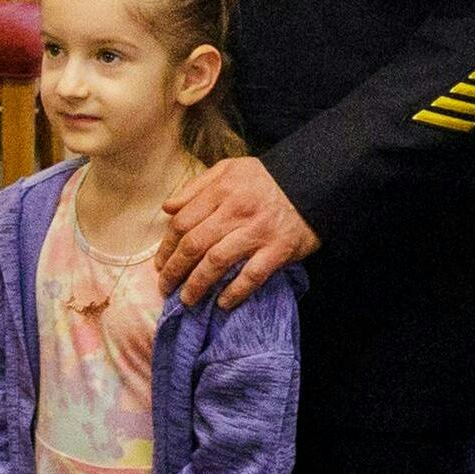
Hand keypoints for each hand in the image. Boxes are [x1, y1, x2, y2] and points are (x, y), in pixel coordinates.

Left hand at [155, 157, 318, 309]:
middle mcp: (236, 211)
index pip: (182, 222)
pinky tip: (222, 303)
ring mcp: (258, 232)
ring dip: (197, 285)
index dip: (167, 247)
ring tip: (187, 300)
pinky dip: (235, 292)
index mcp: (221, 190)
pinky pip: (252, 276)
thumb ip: (196, 187)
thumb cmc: (267, 179)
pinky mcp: (279, 250)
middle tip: (165, 288)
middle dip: (174, 270)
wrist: (314, 182)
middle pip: (194, 245)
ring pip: (217, 262)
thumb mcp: (229, 169)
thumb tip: (168, 208)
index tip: (160, 264)